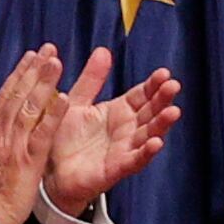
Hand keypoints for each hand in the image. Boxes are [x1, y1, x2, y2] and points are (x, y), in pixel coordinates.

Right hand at [0, 47, 61, 223]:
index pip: (6, 94)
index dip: (20, 73)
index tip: (31, 55)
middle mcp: (1, 133)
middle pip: (18, 94)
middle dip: (33, 70)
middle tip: (48, 49)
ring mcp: (14, 145)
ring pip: (29, 108)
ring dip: (43, 84)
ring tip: (56, 63)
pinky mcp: (28, 161)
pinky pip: (42, 135)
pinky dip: (53, 116)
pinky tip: (64, 100)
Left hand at [41, 47, 180, 213]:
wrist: (50, 172)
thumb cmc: (64, 139)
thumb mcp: (77, 103)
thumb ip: (91, 80)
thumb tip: (104, 51)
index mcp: (119, 112)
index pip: (142, 95)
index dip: (153, 85)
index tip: (164, 73)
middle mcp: (127, 130)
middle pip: (150, 112)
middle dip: (163, 100)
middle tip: (173, 86)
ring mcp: (124, 149)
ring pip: (148, 135)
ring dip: (162, 124)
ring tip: (173, 112)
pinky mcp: (116, 169)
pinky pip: (134, 160)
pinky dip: (146, 153)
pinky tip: (156, 143)